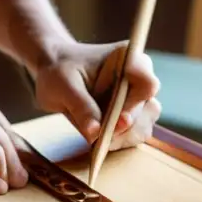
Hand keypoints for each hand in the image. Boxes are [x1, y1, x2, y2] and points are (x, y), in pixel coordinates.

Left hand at [30, 41, 161, 149]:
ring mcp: (135, 98)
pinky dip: (119, 141)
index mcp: (127, 59)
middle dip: (128, 127)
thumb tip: (95, 133)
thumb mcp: (64, 85)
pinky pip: (133, 134)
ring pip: (144, 125)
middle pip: (149, 109)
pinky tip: (100, 142)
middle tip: (105, 138)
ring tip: (101, 141)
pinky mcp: (129, 115)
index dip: (137, 104)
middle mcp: (137, 78)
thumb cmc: (58, 70)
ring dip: (125, 137)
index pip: (147, 84)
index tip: (120, 120)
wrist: (52, 72)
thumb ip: (81, 107)